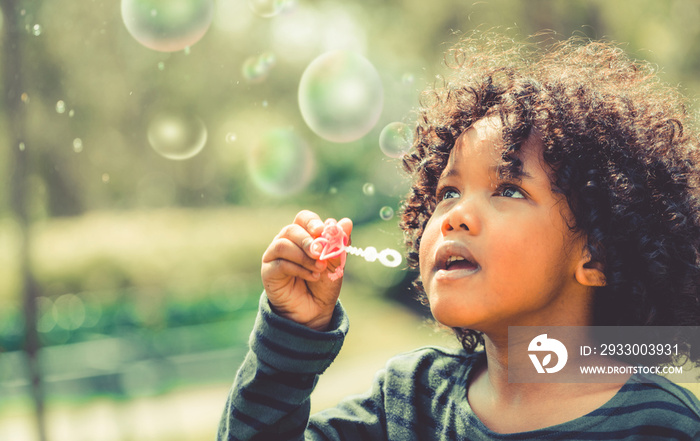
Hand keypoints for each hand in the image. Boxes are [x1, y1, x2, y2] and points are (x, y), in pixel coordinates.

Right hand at [261, 210, 352, 330]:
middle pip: (291, 230)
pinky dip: (298, 269)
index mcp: (303, 235)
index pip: (303, 219)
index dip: (312, 222)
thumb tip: (346, 222)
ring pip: (282, 245)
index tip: (322, 230)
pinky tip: (311, 276)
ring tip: (318, 268)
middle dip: (308, 241)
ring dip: (303, 256)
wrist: (315, 310)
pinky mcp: (268, 271)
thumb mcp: (336, 263)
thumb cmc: (323, 284)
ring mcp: (274, 256)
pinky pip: (280, 263)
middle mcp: (286, 242)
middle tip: (320, 252)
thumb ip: (339, 243)